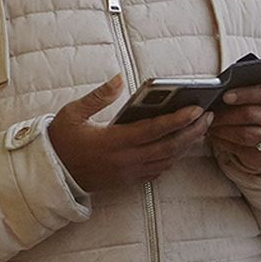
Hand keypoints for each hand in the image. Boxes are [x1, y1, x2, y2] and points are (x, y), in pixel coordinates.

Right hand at [48, 75, 213, 192]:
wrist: (52, 174)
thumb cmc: (62, 141)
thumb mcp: (73, 113)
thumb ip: (98, 96)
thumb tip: (118, 79)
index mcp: (112, 141)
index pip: (153, 130)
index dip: (177, 120)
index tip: (196, 109)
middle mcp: (124, 160)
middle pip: (168, 147)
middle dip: (191, 132)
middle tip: (208, 117)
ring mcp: (127, 174)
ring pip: (166, 161)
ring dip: (185, 145)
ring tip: (200, 128)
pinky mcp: (127, 182)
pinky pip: (157, 172)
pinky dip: (172, 159)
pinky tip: (180, 146)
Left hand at [210, 83, 260, 173]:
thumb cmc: (259, 109)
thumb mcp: (258, 98)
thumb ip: (243, 93)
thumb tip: (215, 93)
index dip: (242, 94)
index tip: (224, 95)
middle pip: (249, 114)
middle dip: (225, 115)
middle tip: (208, 113)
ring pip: (245, 134)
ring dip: (222, 130)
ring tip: (209, 126)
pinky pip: (241, 148)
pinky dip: (223, 142)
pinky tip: (214, 136)